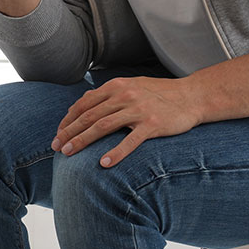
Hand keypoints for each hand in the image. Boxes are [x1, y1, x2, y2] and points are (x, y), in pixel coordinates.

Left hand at [51, 75, 203, 167]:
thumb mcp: (131, 86)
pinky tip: (103, 163)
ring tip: (69, 154)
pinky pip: (130, 141)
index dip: (68, 119)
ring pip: (103, 126)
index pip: (84, 104)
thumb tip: (84, 100)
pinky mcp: (152, 125)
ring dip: (83, 141)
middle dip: (69, 132)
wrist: (192, 96)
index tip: (58, 133)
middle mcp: (124, 95)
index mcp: (116, 86)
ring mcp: (138, 110)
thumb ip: (109, 93)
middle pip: (89, 116)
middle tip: (56, 146)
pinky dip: (116, 152)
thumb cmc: (160, 93)